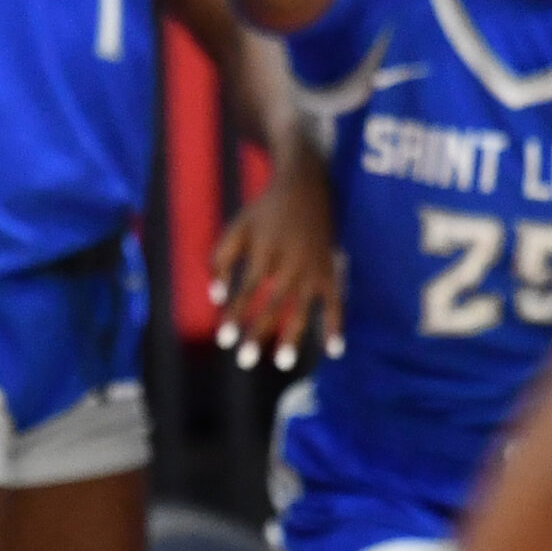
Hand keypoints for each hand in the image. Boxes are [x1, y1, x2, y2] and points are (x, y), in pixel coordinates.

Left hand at [211, 144, 341, 370]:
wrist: (305, 188)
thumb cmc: (263, 212)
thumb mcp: (236, 228)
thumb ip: (220, 260)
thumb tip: (214, 297)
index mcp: (265, 251)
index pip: (247, 291)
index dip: (235, 315)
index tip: (223, 340)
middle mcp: (291, 263)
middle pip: (273, 305)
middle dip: (258, 334)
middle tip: (243, 361)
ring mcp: (313, 269)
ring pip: (303, 309)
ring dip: (293, 337)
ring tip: (282, 362)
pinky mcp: (330, 271)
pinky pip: (336, 302)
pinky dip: (337, 326)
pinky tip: (334, 350)